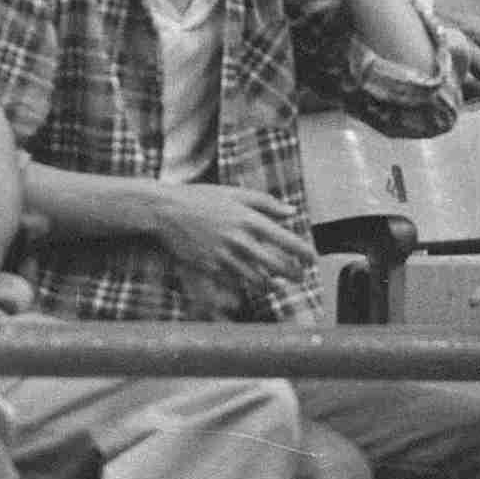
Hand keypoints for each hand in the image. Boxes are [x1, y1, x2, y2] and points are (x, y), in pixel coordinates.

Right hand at [150, 184, 315, 303]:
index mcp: (249, 219)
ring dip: (271, 283)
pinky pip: (237, 284)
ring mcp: (226, 257)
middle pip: (277, 266)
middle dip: (293, 274)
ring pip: (258, 280)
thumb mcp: (234, 193)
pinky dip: (248, 285)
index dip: (303, 252)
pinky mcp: (212, 269)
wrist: (167, 212)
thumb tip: (291, 211)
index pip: (286, 240)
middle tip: (299, 276)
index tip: (312, 259)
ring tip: (276, 282)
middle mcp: (240, 240)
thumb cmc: (202, 198)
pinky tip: (251, 281)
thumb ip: (265, 202)